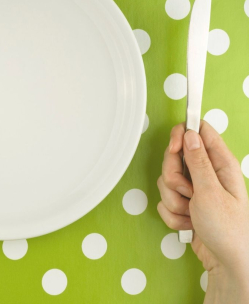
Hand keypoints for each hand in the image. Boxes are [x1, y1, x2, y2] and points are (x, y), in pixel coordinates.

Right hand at [158, 121, 248, 302]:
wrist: (227, 263)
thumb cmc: (228, 230)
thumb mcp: (210, 192)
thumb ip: (197, 161)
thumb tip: (189, 134)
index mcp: (220, 163)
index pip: (197, 131)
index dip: (181, 136)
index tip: (173, 149)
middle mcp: (207, 173)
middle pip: (174, 158)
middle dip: (173, 178)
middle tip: (187, 192)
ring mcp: (195, 189)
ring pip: (166, 182)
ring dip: (174, 201)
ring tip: (191, 213)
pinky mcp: (186, 204)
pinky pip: (165, 201)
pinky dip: (173, 215)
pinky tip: (190, 223)